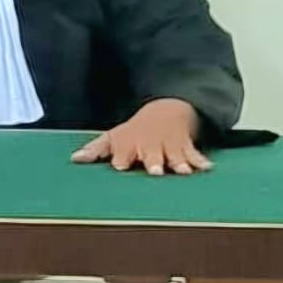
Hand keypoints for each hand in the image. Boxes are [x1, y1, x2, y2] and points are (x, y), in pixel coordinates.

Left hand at [71, 99, 212, 176]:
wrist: (166, 111)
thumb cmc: (135, 131)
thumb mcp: (113, 137)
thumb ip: (95, 150)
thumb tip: (74, 159)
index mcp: (130, 144)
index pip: (124, 152)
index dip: (123, 158)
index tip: (121, 166)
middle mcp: (149, 145)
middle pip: (151, 153)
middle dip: (154, 161)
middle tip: (156, 171)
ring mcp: (168, 145)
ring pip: (174, 155)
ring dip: (179, 163)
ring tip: (183, 172)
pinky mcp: (185, 146)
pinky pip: (195, 154)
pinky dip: (201, 161)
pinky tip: (207, 168)